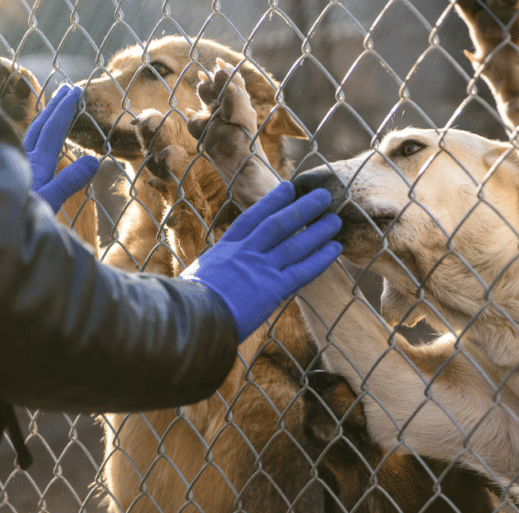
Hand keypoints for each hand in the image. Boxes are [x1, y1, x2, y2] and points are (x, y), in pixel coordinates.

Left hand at [23, 85, 98, 211]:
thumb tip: (94, 160)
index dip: (64, 110)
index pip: (51, 130)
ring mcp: (11, 167)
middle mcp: (21, 160)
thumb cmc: (17, 221)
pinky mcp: (6, 178)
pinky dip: (33, 139)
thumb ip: (69, 181)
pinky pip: (22, 149)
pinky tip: (32, 144)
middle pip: (39, 127)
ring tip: (51, 110)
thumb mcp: (48, 203)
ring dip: (42, 121)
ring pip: (28, 136)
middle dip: (54, 107)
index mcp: (34, 163)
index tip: (75, 92)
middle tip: (66, 90)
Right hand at [180, 182, 341, 341]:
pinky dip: (320, 258)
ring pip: (294, 243)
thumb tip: (202, 284)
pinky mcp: (271, 289)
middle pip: (278, 224)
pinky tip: (336, 248)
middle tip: (323, 196)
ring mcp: (259, 269)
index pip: (251, 219)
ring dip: (317, 230)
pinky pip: (302, 270)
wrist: (187, 318)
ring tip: (336, 218)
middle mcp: (244, 254)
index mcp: (223, 251)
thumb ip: (207, 278)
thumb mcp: (193, 282)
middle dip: (302, 209)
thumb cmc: (182, 307)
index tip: (288, 188)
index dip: (272, 202)